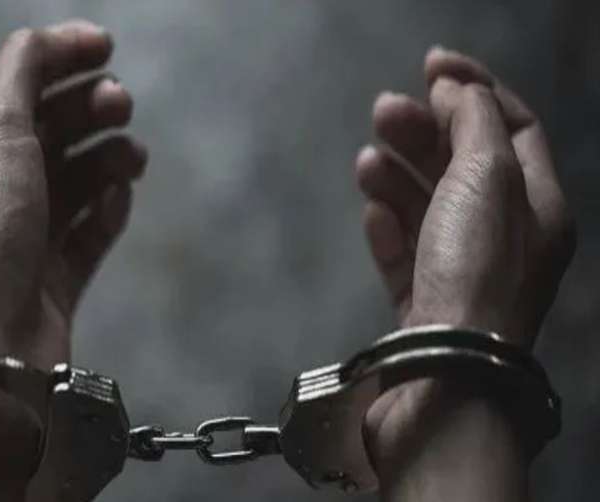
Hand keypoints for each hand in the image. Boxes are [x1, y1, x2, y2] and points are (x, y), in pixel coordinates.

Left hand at [0, 20, 145, 367]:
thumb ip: (22, 70)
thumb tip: (51, 41)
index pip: (20, 79)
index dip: (62, 55)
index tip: (108, 47)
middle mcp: (2, 181)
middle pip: (55, 126)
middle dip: (91, 106)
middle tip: (122, 103)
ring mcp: (33, 228)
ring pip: (80, 177)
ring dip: (109, 157)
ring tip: (132, 158)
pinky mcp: (60, 270)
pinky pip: (93, 228)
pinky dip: (109, 210)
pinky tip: (118, 202)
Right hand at [355, 47, 574, 497]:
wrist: (445, 374)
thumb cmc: (476, 270)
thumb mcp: (488, 176)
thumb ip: (472, 121)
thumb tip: (455, 87)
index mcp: (537, 205)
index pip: (513, 126)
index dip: (474, 88)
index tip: (429, 64)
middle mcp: (505, 237)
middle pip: (464, 164)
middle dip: (425, 130)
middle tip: (383, 108)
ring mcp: (461, 272)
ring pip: (427, 206)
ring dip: (398, 175)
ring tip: (367, 158)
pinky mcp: (422, 301)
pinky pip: (404, 251)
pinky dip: (388, 225)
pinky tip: (371, 210)